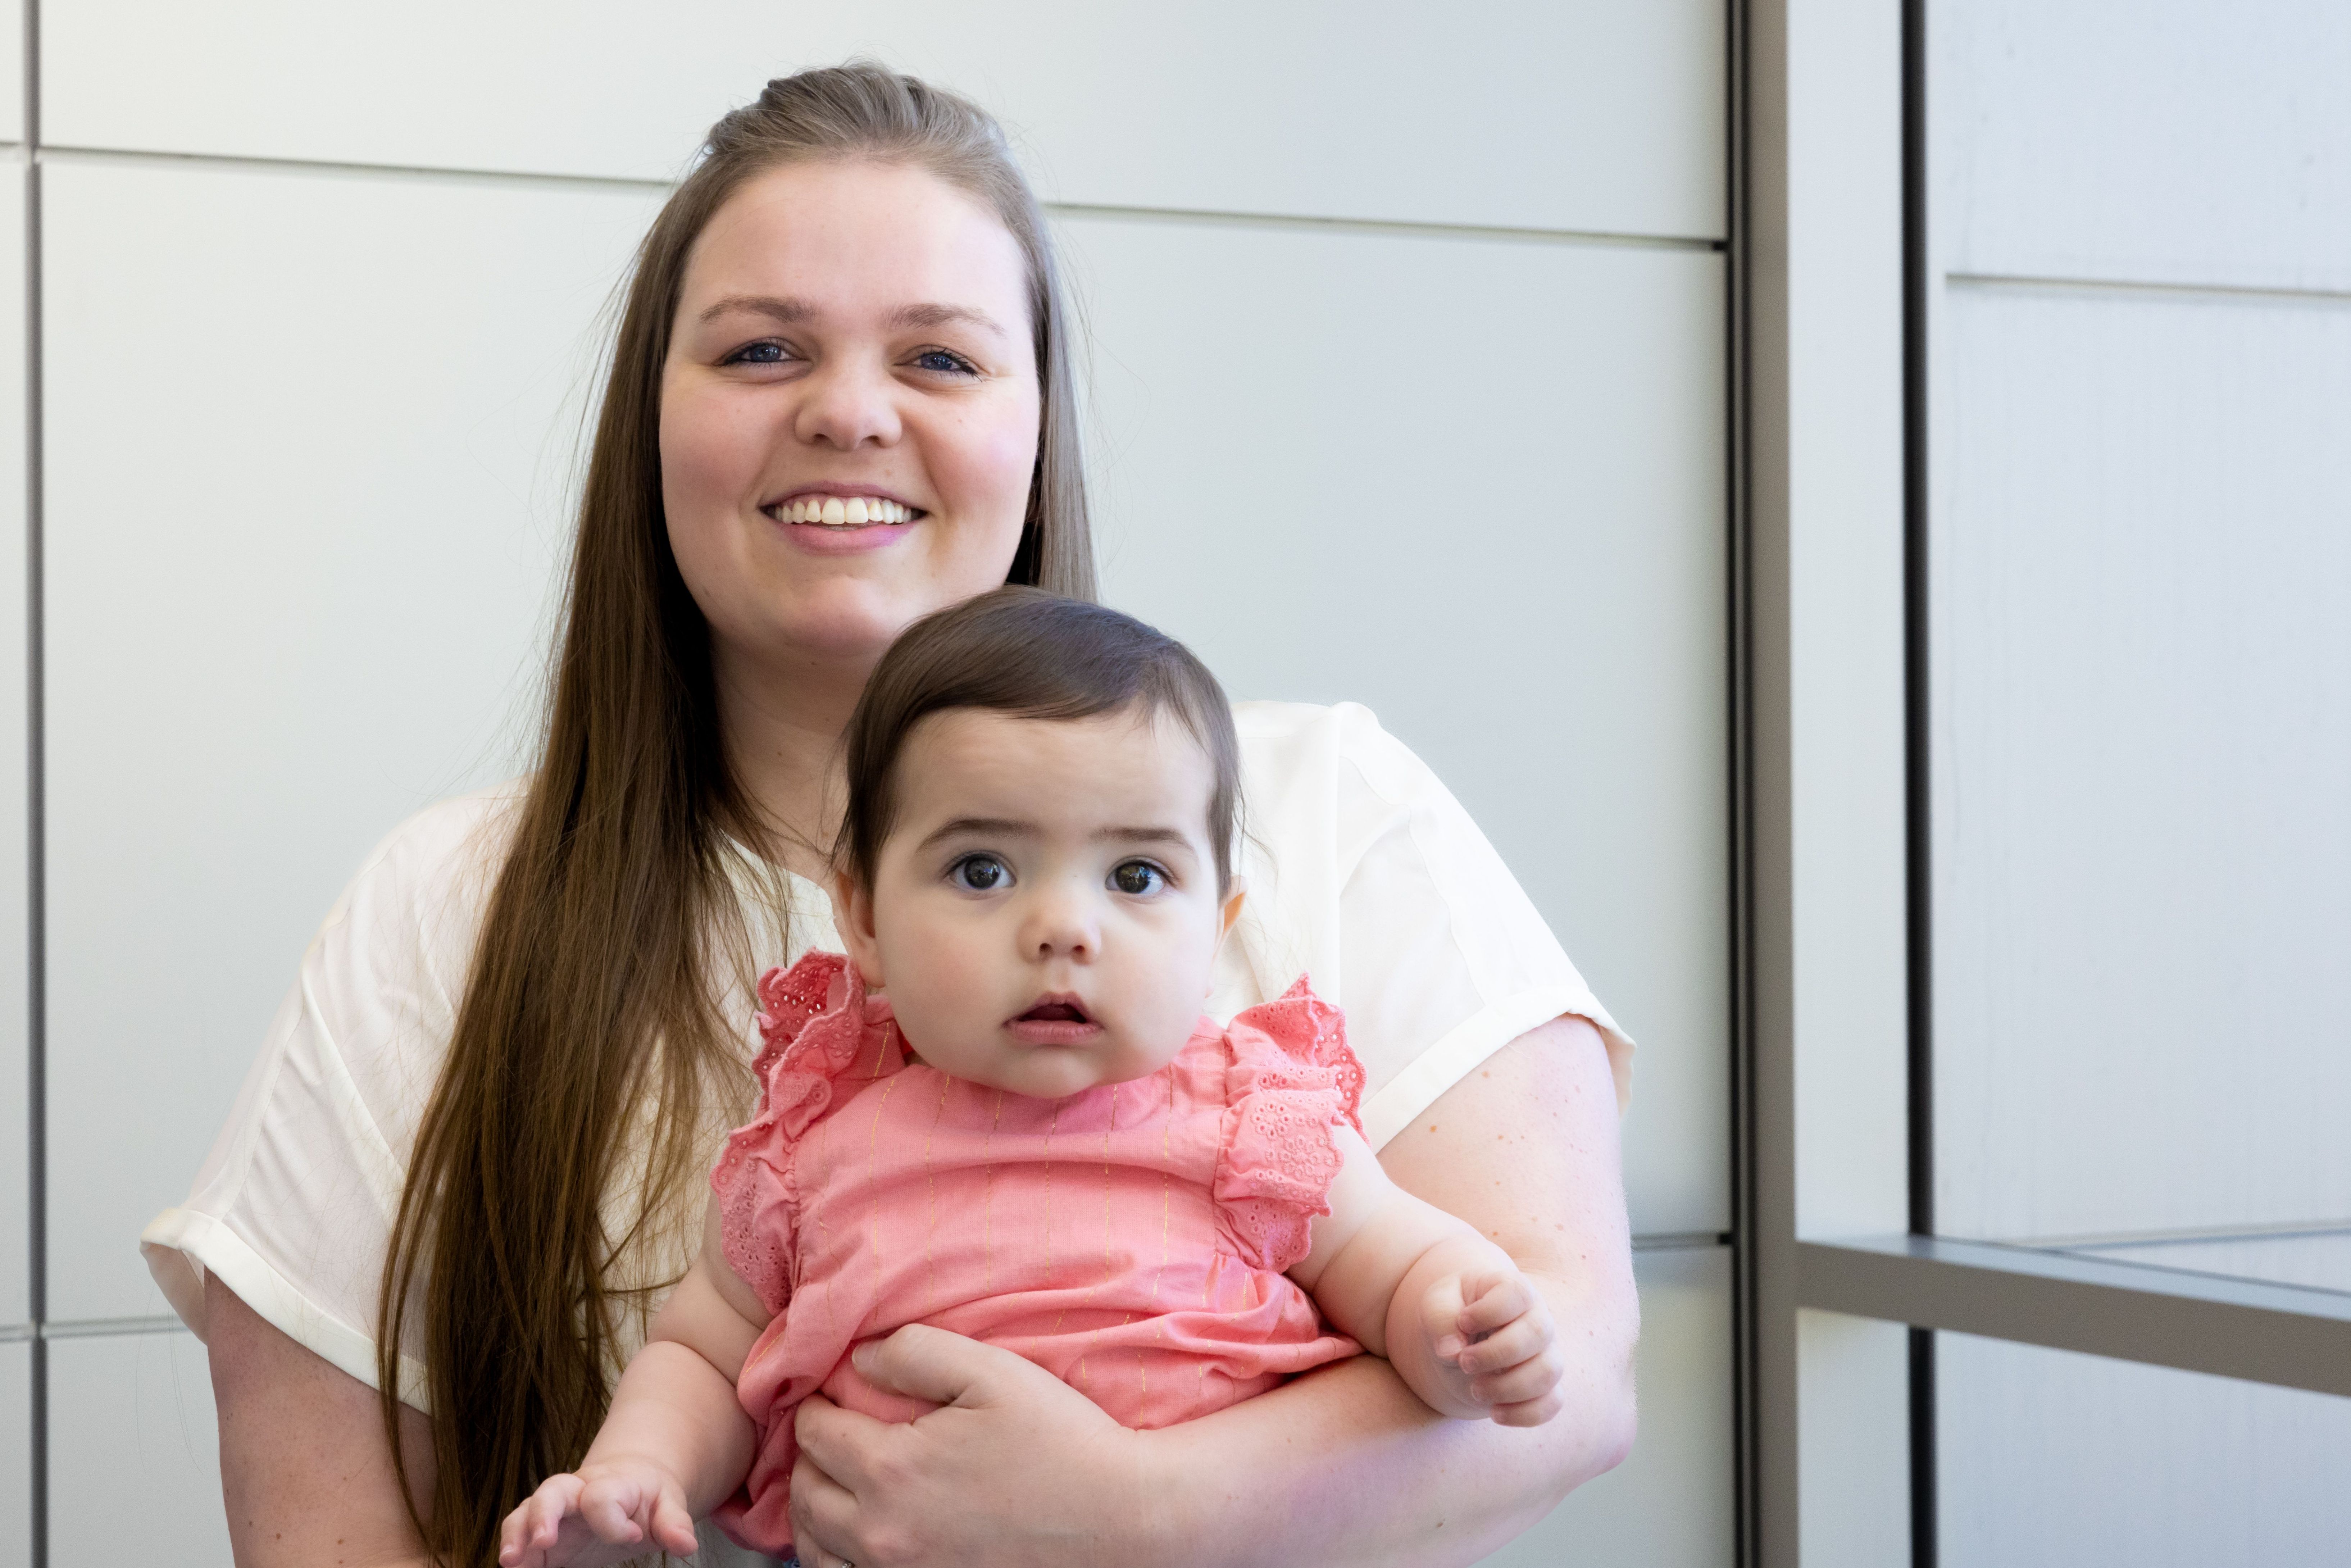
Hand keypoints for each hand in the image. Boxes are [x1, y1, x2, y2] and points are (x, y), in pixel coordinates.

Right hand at [496, 1459, 698, 1567]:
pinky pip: (520, 1535)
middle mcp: (576, 1492)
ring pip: (526, 1512)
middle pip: (552, 1491)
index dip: (614, 1520)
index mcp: (612, 1484)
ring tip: (511, 1562)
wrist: (630, 1484)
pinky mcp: (542, 1532)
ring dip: (516, 1535)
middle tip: (545, 1540)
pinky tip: (514, 1567)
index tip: (635, 1536)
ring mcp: (555, 1511)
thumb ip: (674, 1523)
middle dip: (545, 1514)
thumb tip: (687, 1544)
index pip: (603, 1496)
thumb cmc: (648, 1498)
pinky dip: (514, 1550)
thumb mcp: (668, 1505)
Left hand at [787, 1324, 1164, 1567]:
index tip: (831, 1391)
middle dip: (809, 1455)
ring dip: (816, 1510)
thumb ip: (915, 1352)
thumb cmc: (1061, 1440)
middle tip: (832, 1431)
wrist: (1120, 1519)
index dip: (815, 1403)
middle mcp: (883, 1533)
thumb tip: (858, 1357)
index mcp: (892, 1468)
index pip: (814, 1432)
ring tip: (839, 1482)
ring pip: (816, 1548)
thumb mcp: (991, 1371)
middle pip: (804, 1492)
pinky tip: (865, 1531)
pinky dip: (842, 1554)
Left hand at [1421, 1268, 1566, 1426]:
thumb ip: (1440, 1317)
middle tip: (1464, 1362)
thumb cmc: (1454, 1313)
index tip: (1462, 1322)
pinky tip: (1495, 1412)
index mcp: (1513, 1290)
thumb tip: (1451, 1350)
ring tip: (1475, 1390)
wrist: (1466, 1339)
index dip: (1489, 1312)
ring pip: (1548, 1372)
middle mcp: (1538, 1318)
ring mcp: (1547, 1353)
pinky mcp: (1546, 1386)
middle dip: (1496, 1354)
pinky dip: (1525, 1413)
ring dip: (1509, 1387)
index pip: (1517, 1294)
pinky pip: (1552, 1402)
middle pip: (1537, 1334)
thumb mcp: (1437, 1303)